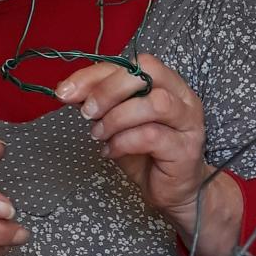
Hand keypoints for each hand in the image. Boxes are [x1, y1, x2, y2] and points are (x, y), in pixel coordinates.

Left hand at [55, 53, 243, 255]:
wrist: (171, 191)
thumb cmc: (146, 153)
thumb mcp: (116, 121)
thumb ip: (99, 102)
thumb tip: (68, 90)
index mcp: (167, 83)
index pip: (131, 64)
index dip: (95, 75)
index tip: (66, 92)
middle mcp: (183, 97)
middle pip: (148, 73)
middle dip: (108, 90)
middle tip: (88, 113)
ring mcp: (188, 123)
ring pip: (155, 103)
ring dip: (117, 118)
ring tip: (100, 135)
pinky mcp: (186, 149)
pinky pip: (151, 136)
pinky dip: (122, 142)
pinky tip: (111, 151)